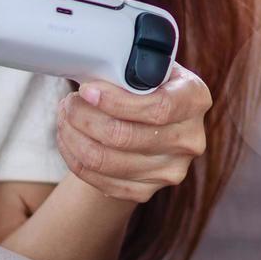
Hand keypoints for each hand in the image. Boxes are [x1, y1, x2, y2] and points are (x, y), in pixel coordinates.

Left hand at [59, 62, 212, 203]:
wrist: (155, 123)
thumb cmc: (149, 88)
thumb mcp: (151, 69)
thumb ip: (132, 69)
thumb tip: (93, 72)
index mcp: (195, 99)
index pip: (158, 107)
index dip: (116, 102)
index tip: (87, 90)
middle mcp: (190, 139)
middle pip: (126, 137)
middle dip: (85, 118)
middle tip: (69, 103)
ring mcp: (171, 170)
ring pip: (108, 161)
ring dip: (75, 138)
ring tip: (65, 118)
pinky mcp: (148, 191)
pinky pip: (101, 181)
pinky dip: (76, 159)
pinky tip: (69, 140)